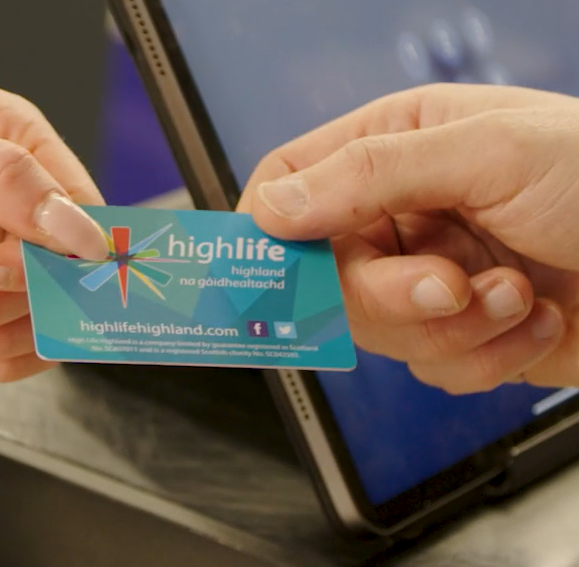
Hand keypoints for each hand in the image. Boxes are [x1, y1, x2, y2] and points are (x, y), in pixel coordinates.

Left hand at [0, 88, 108, 381]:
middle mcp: (14, 203)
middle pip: (68, 275)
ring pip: (44, 322)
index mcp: (13, 143)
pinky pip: (12, 349)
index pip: (83, 210)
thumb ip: (1, 176)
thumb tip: (79, 225)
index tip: (24, 276)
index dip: (64, 253)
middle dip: (7, 295)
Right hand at [239, 83, 578, 392]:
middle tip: (443, 284)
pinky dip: (484, 353)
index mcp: (394, 147)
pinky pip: (428, 365)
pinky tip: (534, 317)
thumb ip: (368, 173)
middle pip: (323, 276)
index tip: (264, 273)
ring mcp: (427, 277)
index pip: (289, 184)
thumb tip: (273, 208)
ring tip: (514, 293)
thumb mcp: (487, 152)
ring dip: (450, 324)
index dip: (267, 230)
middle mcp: (401, 214)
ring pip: (375, 331)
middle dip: (386, 293)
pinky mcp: (459, 333)